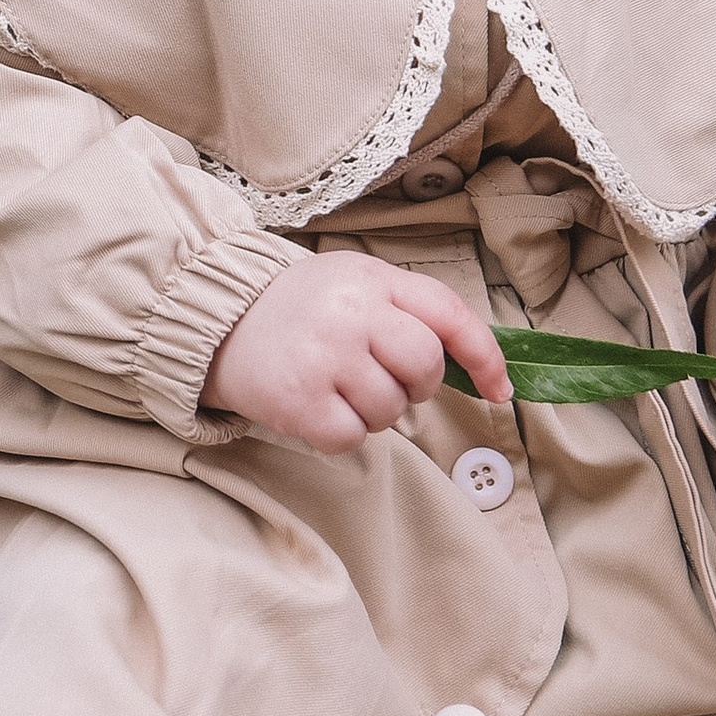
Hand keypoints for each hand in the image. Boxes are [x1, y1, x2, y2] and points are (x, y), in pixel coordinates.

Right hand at [204, 252, 514, 453]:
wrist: (218, 319)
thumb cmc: (299, 308)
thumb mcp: (354, 282)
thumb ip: (406, 310)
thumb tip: (467, 363)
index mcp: (372, 278)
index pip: (447, 313)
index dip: (483, 355)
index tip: (498, 389)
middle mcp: (351, 312)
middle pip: (424, 365)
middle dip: (415, 384)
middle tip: (382, 378)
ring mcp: (325, 357)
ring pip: (391, 409)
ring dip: (374, 411)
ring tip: (339, 387)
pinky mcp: (300, 401)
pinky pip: (353, 437)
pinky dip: (342, 432)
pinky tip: (318, 407)